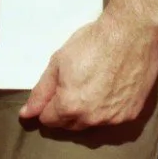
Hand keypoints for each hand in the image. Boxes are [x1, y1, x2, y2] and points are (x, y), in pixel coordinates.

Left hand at [19, 8, 157, 129]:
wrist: (131, 33)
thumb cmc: (93, 43)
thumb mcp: (58, 62)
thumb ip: (42, 91)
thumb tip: (26, 114)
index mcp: (69, 106)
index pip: (48, 120)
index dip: (48, 105)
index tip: (55, 90)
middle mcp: (91, 119)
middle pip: (70, 125)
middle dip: (66, 111)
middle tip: (73, 86)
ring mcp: (113, 119)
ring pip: (92, 124)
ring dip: (88, 112)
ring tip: (93, 86)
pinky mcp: (131, 114)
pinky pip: (113, 119)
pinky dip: (108, 109)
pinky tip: (111, 89)